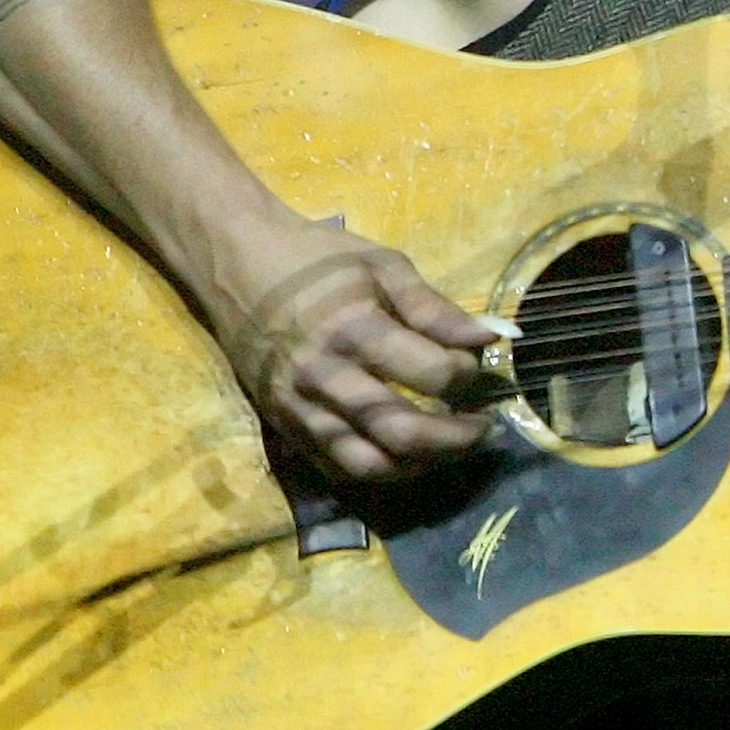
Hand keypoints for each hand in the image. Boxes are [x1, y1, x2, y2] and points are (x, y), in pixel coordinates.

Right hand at [203, 210, 504, 481]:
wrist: (235, 264)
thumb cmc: (317, 259)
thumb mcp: (383, 266)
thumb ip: (437, 309)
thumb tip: (493, 338)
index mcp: (354, 329)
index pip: (432, 374)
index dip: (470, 378)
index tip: (482, 371)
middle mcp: (325, 377)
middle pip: (403, 432)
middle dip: (457, 439)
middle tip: (486, 429)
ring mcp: (300, 409)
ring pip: (370, 464)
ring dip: (422, 465)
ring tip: (452, 448)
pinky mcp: (284, 426)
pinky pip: (337, 467)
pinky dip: (381, 470)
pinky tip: (409, 456)